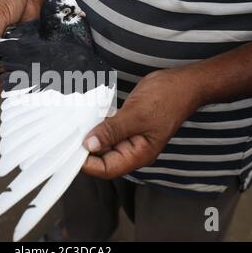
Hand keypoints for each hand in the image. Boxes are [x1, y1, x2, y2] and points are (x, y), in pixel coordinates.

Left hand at [82, 69, 203, 178]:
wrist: (182, 83)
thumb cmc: (167, 99)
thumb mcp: (136, 115)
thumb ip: (112, 131)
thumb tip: (89, 145)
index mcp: (139, 154)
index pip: (107, 169)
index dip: (88, 164)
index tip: (71, 153)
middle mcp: (133, 150)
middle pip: (103, 159)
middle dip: (85, 151)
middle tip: (68, 138)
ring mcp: (130, 137)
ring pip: (104, 144)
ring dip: (90, 137)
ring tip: (74, 129)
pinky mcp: (127, 125)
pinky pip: (108, 131)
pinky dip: (97, 126)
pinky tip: (86, 119)